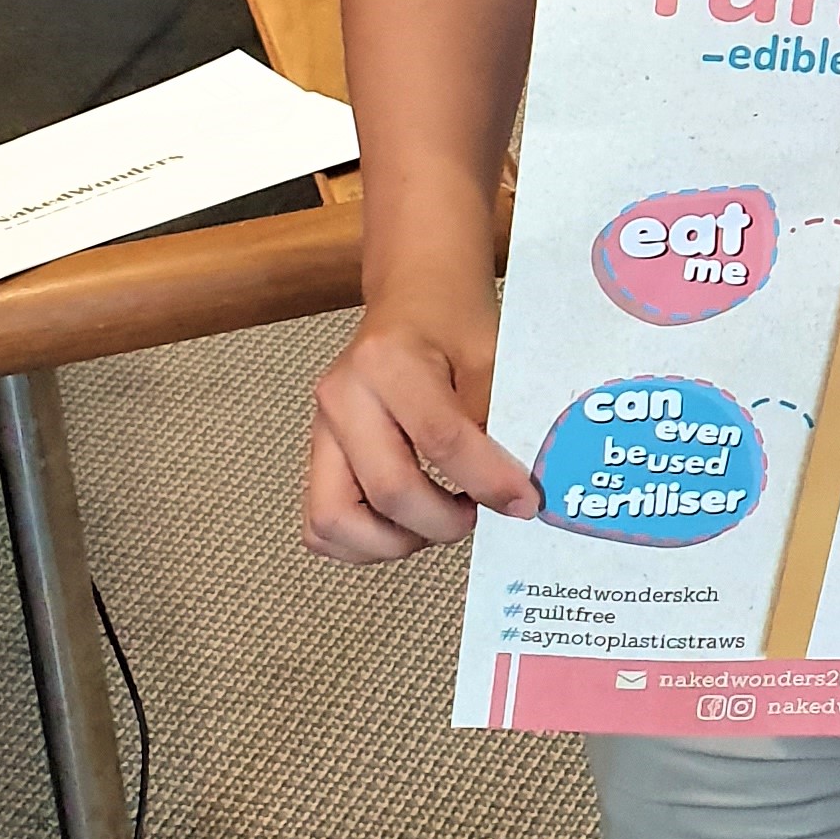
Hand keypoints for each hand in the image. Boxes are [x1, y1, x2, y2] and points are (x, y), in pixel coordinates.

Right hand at [305, 308, 539, 565]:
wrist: (414, 296)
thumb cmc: (454, 321)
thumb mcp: (492, 356)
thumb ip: (499, 421)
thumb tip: (515, 492)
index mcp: (387, 362)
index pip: (441, 440)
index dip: (488, 482)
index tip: (523, 503)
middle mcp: (342, 397)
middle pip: (387, 490)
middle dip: (442, 522)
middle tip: (476, 514)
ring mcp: (320, 429)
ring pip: (335, 521)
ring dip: (395, 541)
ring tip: (439, 520)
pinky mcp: (316, 455)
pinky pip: (321, 525)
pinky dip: (363, 542)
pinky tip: (407, 524)